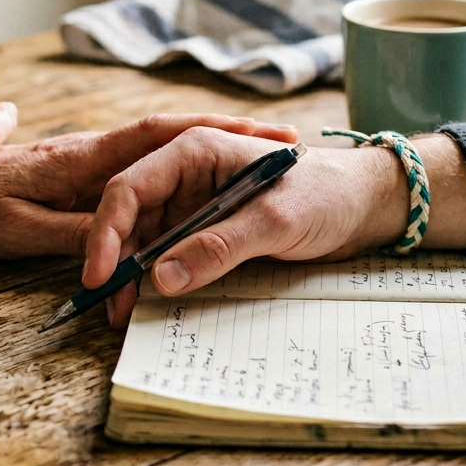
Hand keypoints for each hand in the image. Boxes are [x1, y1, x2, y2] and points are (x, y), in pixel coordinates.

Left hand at [0, 114, 298, 257]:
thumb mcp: (20, 228)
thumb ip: (76, 233)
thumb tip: (133, 245)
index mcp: (89, 159)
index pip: (159, 136)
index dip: (210, 129)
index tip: (256, 140)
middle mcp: (102, 155)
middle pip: (177, 141)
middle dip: (231, 136)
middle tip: (288, 142)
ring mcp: (98, 168)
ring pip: (166, 164)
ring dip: (212, 162)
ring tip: (267, 159)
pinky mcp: (90, 183)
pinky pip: (148, 184)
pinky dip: (182, 186)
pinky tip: (209, 199)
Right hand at [84, 128, 465, 327]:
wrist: (364, 205)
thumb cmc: (326, 195)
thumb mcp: (274, 221)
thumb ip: (218, 247)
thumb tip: (162, 278)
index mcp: (195, 152)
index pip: (129, 187)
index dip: (108, 231)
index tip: (102, 273)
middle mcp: (186, 174)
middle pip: (128, 215)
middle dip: (114, 259)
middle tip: (110, 306)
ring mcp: (193, 203)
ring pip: (142, 238)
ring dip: (130, 273)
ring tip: (124, 313)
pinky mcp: (205, 230)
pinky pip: (167, 253)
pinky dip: (154, 278)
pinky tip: (148, 303)